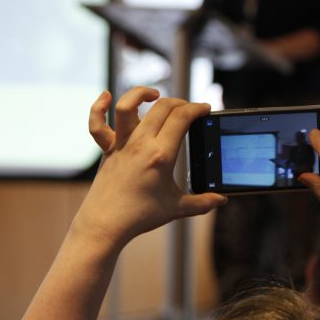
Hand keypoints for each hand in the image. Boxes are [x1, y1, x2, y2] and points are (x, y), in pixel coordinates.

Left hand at [76, 88, 225, 248]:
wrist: (105, 225)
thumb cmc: (140, 217)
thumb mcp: (177, 208)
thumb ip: (202, 202)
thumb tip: (221, 199)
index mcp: (161, 155)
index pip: (182, 118)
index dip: (197, 108)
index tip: (205, 109)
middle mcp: (140, 144)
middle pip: (162, 107)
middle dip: (180, 102)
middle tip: (189, 110)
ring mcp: (121, 145)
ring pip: (127, 106)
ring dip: (141, 93)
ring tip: (154, 94)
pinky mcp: (108, 150)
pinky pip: (97, 125)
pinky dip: (98, 107)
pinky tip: (106, 96)